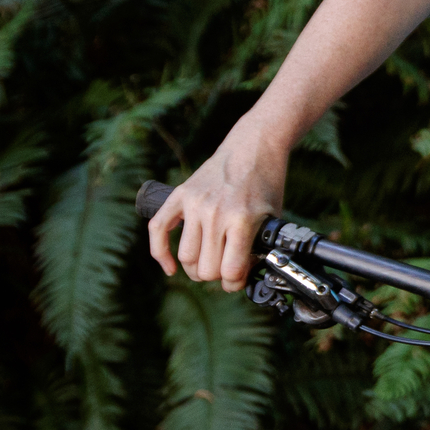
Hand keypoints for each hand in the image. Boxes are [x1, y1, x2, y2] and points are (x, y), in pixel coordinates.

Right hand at [145, 121, 290, 292]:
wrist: (254, 146)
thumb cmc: (266, 183)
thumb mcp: (272, 217)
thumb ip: (257, 247)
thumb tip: (242, 278)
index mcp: (242, 219)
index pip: (230, 271)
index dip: (234, 283)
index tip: (238, 280)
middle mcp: (216, 212)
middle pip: (205, 269)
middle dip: (216, 276)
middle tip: (224, 270)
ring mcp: (195, 203)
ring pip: (185, 257)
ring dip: (195, 268)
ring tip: (207, 264)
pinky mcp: (180, 195)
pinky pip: (158, 230)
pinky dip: (161, 254)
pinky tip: (170, 267)